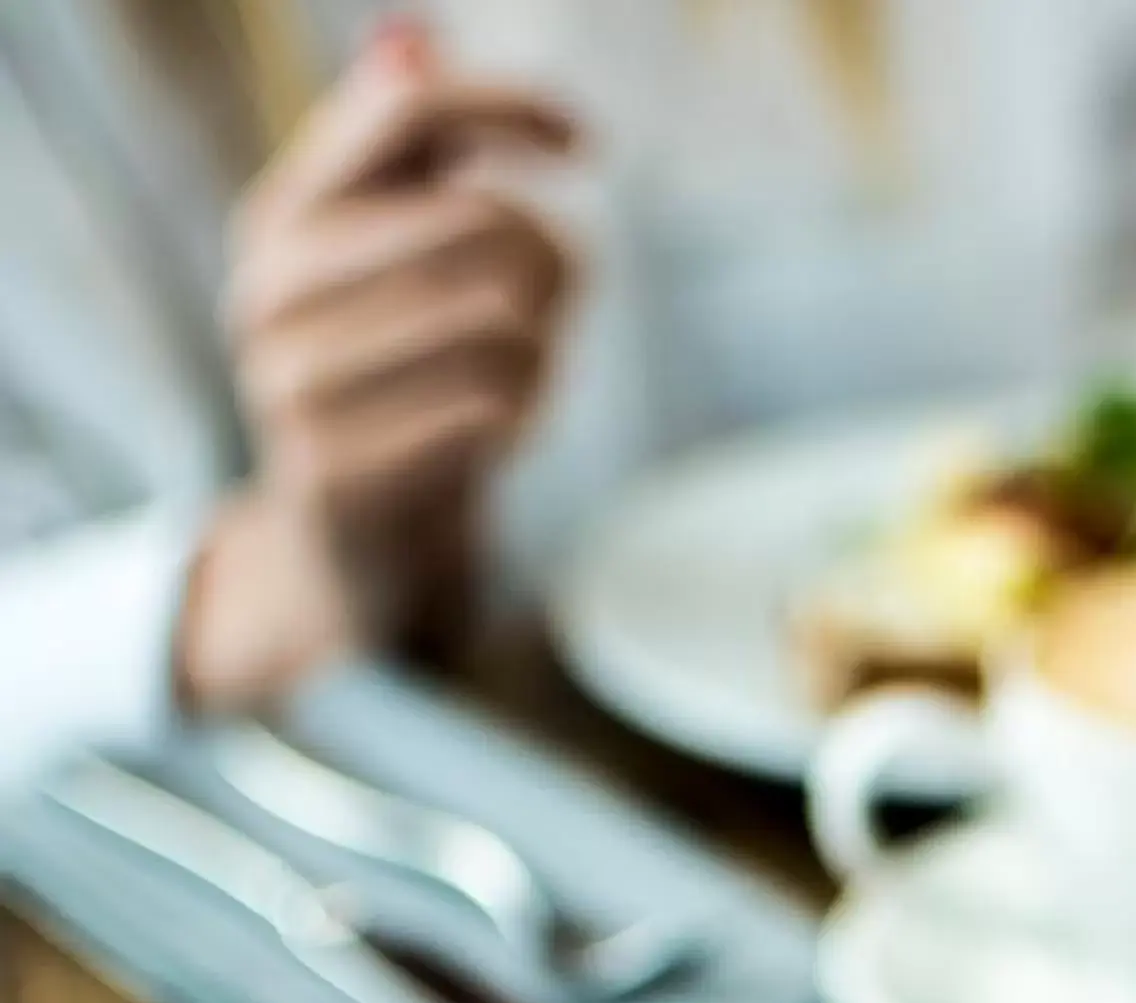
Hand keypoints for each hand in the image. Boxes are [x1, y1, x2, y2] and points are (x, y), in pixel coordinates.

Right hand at [184, 23, 576, 707]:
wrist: (358, 539)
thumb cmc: (406, 377)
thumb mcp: (400, 254)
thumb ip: (410, 147)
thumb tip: (413, 39)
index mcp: (283, 214)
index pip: (411, 112)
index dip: (512, 107)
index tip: (586, 141)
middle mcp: (268, 289)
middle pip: (487, 221)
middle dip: (554, 265)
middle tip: (550, 313)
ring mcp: (290, 385)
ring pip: (503, 322)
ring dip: (544, 355)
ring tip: (514, 381)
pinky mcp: (338, 474)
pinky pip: (493, 410)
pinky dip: (524, 419)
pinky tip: (496, 437)